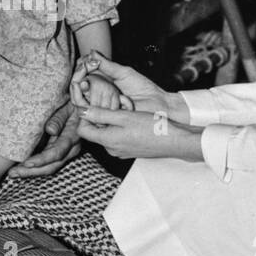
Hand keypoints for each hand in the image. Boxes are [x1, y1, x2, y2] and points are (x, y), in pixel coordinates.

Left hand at [7, 99, 81, 178]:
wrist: (84, 108)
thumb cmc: (73, 105)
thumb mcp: (67, 107)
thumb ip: (59, 118)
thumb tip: (50, 130)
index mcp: (72, 137)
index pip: (56, 153)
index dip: (41, 160)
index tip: (27, 164)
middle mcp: (71, 149)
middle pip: (51, 166)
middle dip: (31, 172)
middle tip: (13, 173)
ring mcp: (66, 153)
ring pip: (49, 168)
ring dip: (31, 172)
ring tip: (13, 173)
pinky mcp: (61, 153)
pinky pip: (48, 164)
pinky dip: (34, 167)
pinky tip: (21, 167)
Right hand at [71, 53, 176, 116]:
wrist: (157, 105)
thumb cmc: (144, 89)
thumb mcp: (124, 73)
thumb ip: (107, 65)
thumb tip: (92, 52)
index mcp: (102, 82)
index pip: (83, 75)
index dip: (80, 69)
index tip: (83, 64)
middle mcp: (99, 94)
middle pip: (78, 88)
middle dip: (79, 80)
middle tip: (84, 75)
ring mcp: (100, 107)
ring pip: (80, 100)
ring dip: (85, 91)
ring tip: (88, 84)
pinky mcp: (104, 118)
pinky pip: (91, 112)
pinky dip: (92, 103)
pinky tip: (93, 97)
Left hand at [77, 106, 202, 160]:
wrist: (174, 141)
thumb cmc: (151, 127)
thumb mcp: (124, 116)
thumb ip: (101, 114)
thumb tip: (82, 111)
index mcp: (107, 141)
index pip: (82, 130)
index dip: (85, 115)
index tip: (95, 103)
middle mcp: (111, 149)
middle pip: (95, 131)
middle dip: (102, 116)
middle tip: (117, 104)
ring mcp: (121, 151)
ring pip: (108, 132)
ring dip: (113, 120)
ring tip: (128, 110)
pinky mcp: (129, 151)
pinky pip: (118, 137)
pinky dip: (122, 127)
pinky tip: (134, 119)